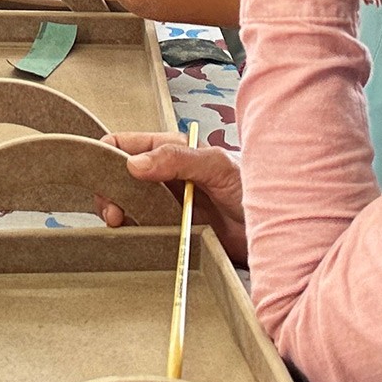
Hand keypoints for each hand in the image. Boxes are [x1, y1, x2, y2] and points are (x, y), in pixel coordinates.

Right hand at [98, 132, 247, 265]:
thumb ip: (179, 159)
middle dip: (108, 189)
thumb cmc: (258, 187)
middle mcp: (168, 176)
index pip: (128, 144)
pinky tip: (133, 237)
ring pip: (128, 204)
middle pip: (121, 177)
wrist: (283, 230)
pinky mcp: (175, 231)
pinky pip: (144, 230)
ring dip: (117, 211)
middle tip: (112, 210)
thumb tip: (135, 164)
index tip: (98, 172)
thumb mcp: (219, 166)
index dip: (107, 154)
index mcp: (174, 151)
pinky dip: (132, 232)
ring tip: (120, 223)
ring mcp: (170, 205)